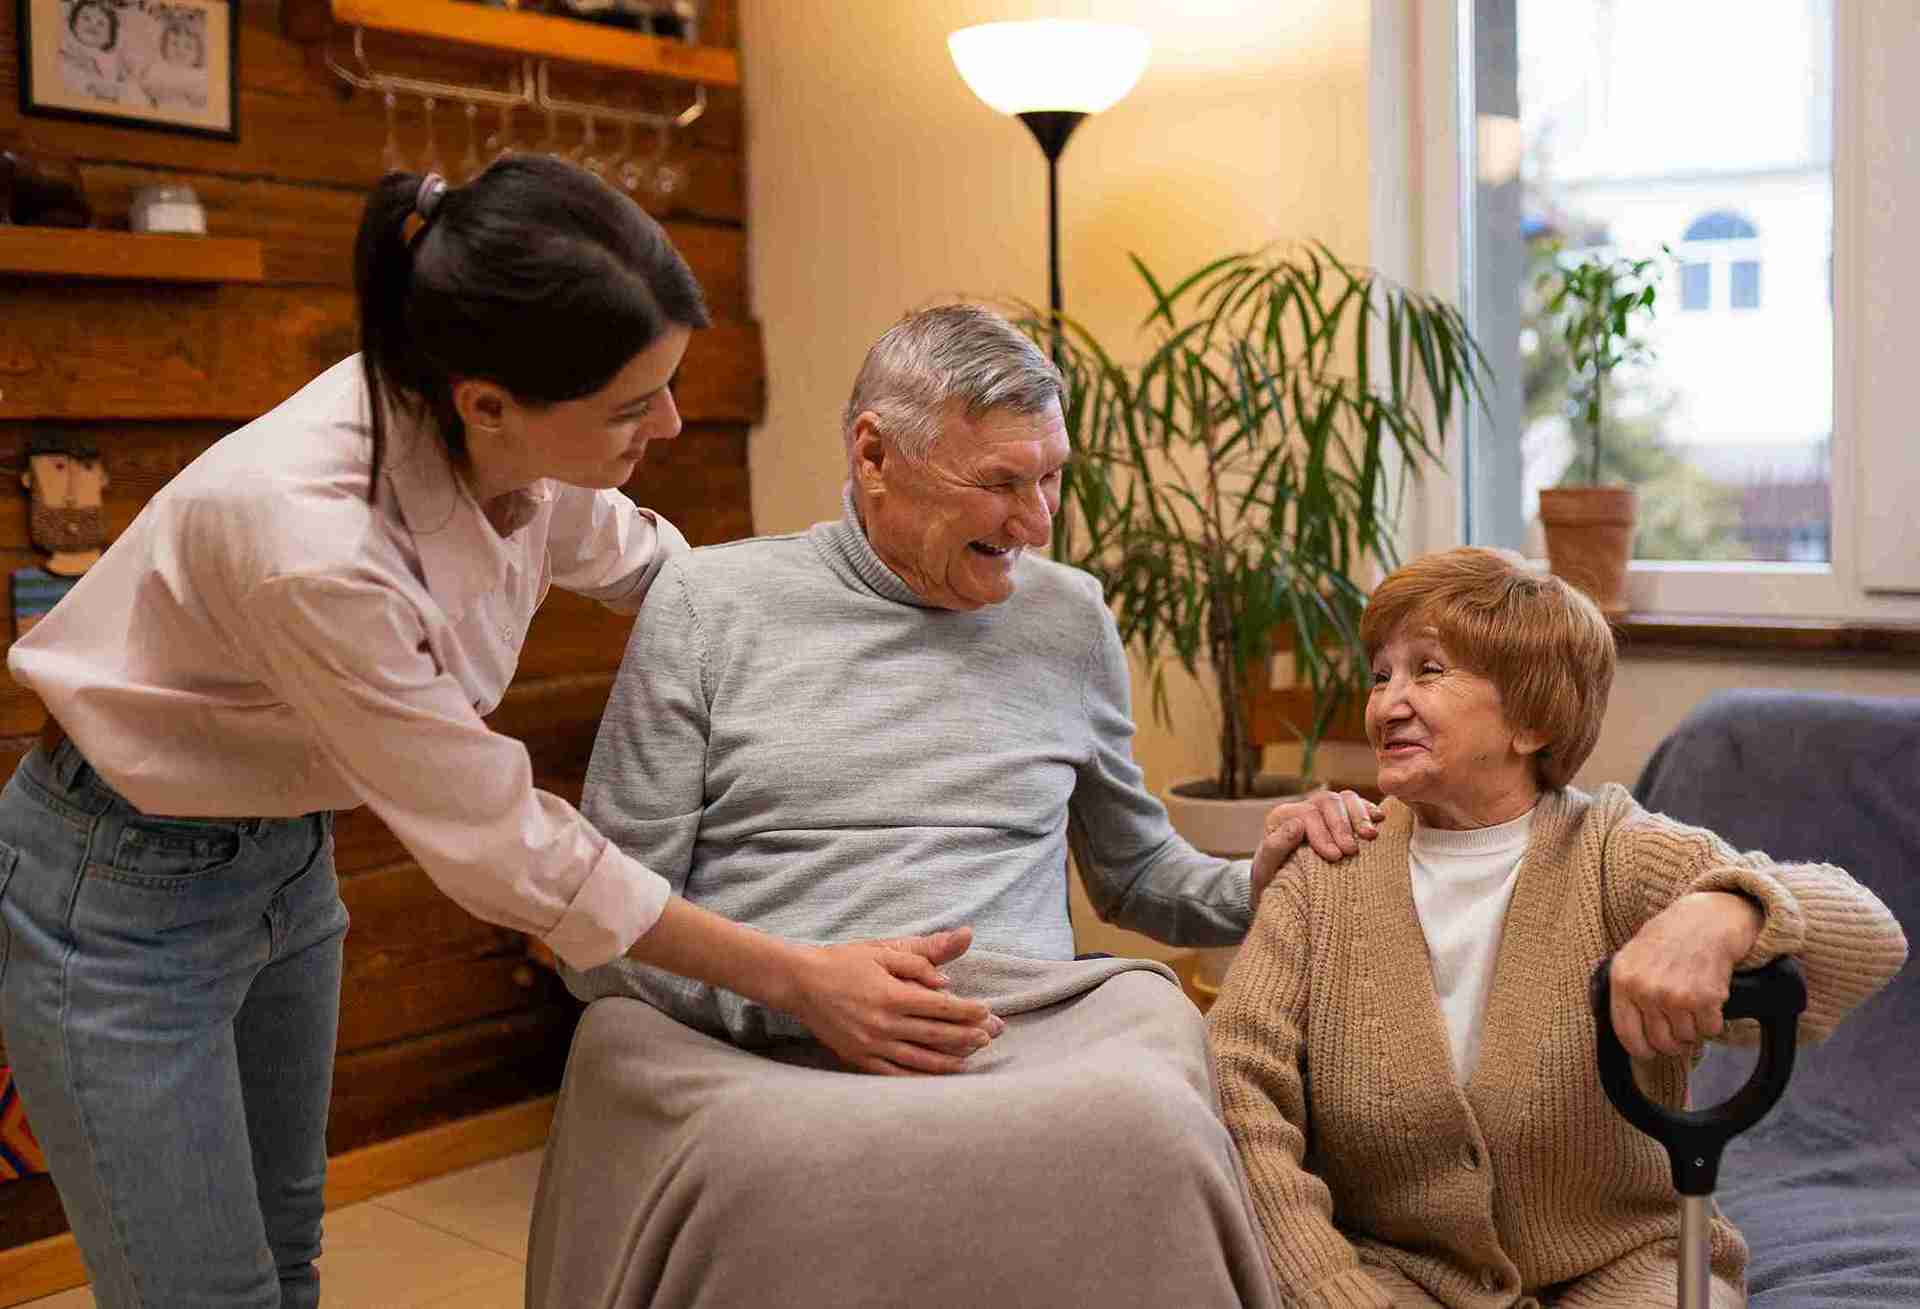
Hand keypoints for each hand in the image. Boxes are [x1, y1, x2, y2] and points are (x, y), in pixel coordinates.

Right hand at [785, 926, 1004, 1075]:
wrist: (801, 983)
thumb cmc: (844, 962)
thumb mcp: (882, 951)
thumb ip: (919, 958)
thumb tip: (948, 977)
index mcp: (892, 995)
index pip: (942, 1007)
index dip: (968, 1011)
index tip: (988, 1012)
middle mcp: (884, 1024)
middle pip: (937, 1034)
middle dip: (969, 1035)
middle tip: (993, 1035)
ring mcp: (872, 1046)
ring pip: (921, 1059)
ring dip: (951, 1059)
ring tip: (974, 1057)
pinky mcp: (860, 1058)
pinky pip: (896, 1075)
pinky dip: (921, 1078)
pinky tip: (938, 1077)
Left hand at [1250, 789, 1385, 902]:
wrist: (1282, 892)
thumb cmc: (1273, 883)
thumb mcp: (1265, 870)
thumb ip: (1274, 848)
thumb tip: (1297, 826)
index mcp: (1282, 818)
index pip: (1306, 815)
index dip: (1322, 833)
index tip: (1334, 856)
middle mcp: (1303, 809)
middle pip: (1328, 801)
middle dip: (1342, 825)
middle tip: (1351, 851)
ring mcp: (1324, 812)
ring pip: (1345, 798)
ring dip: (1360, 815)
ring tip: (1370, 836)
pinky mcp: (1342, 819)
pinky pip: (1358, 805)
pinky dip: (1369, 810)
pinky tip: (1380, 821)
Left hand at [1608, 892, 1763, 1058]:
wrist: (1705, 921)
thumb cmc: (1667, 940)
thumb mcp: (1631, 957)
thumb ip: (1625, 991)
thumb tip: (1626, 1031)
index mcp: (1624, 981)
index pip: (1627, 1034)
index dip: (1641, 1050)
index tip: (1649, 1053)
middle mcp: (1648, 991)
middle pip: (1661, 1042)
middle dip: (1672, 1042)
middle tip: (1678, 1028)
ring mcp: (1677, 995)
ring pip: (1687, 1038)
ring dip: (1693, 1029)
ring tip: (1691, 1006)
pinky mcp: (1706, 998)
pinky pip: (1710, 1030)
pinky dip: (1712, 1022)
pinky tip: (1708, 1001)